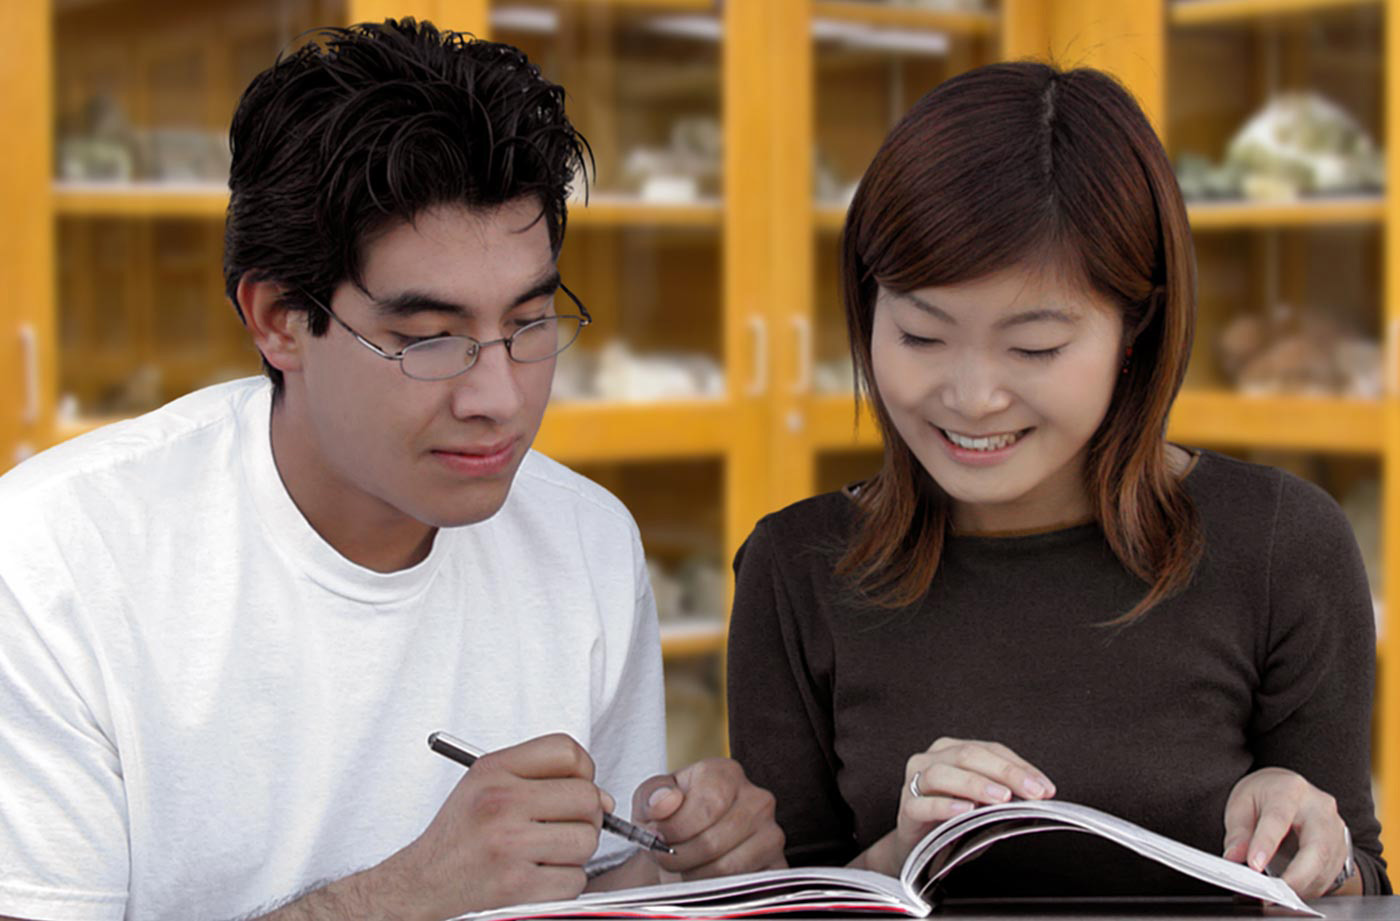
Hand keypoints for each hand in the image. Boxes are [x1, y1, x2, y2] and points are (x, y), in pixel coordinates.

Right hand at [386, 733, 611, 918]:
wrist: (421, 883)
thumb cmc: (460, 835)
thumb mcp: (486, 783)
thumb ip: (543, 777)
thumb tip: (605, 799)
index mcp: (493, 771)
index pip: (567, 750)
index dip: (584, 770)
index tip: (575, 787)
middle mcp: (500, 803)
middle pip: (586, 797)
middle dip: (586, 816)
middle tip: (563, 826)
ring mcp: (509, 845)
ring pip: (586, 841)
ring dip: (575, 853)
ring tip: (545, 852)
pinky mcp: (516, 886)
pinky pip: (574, 880)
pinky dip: (563, 882)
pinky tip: (537, 876)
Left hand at [631, 757, 785, 878]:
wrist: (684, 845)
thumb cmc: (671, 818)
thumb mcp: (650, 799)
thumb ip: (652, 795)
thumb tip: (666, 800)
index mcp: (726, 774)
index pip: (708, 804)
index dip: (676, 827)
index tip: (659, 835)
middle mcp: (756, 800)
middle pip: (713, 841)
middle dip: (679, 856)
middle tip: (666, 856)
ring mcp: (771, 834)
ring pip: (728, 868)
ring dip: (695, 875)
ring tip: (685, 866)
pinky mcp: (777, 865)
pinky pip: (745, 886)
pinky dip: (718, 889)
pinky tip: (706, 877)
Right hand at [897, 738, 1055, 865]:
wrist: (921, 847)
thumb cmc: (953, 820)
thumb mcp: (983, 802)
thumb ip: (1004, 792)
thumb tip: (1038, 793)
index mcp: (952, 750)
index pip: (990, 749)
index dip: (1019, 766)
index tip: (1043, 787)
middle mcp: (931, 759)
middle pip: (968, 755)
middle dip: (1005, 773)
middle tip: (1030, 792)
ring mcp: (915, 782)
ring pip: (942, 773)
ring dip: (975, 784)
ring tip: (1001, 798)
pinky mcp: (907, 809)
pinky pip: (924, 804)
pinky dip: (947, 806)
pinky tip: (966, 810)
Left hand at [1222, 767, 1350, 897]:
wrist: (1291, 791)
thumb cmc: (1266, 796)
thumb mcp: (1242, 804)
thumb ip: (1238, 831)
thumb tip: (1234, 857)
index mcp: (1290, 789)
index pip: (1278, 818)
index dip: (1266, 844)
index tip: (1254, 865)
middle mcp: (1319, 807)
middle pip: (1316, 846)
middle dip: (1296, 876)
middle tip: (1274, 895)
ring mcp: (1335, 828)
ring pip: (1325, 865)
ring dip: (1302, 886)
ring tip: (1277, 896)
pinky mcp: (1341, 847)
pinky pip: (1329, 874)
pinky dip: (1309, 887)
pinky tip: (1292, 889)